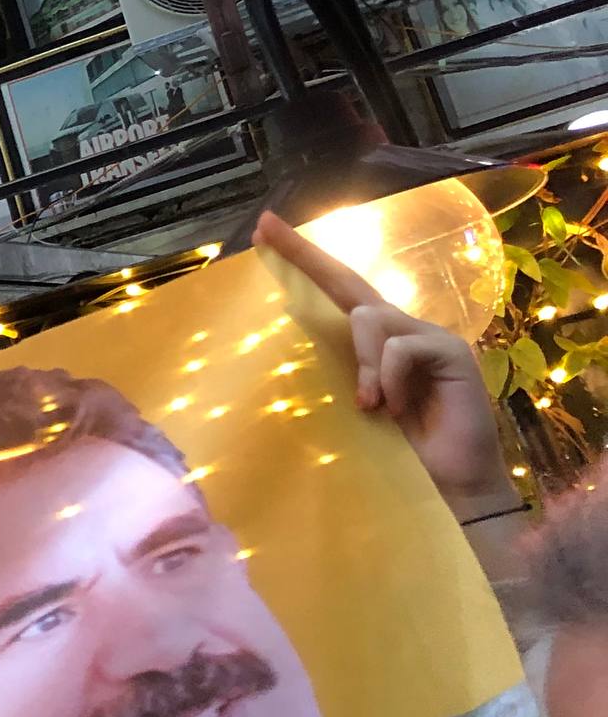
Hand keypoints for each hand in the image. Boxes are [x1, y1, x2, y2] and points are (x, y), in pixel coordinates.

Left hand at [256, 210, 518, 516]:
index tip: (264, 230)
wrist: (447, 490)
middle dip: (305, 255)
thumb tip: (285, 349)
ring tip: (371, 406)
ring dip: (362, 364)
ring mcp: (428, 337)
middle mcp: (400, 330)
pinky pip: (401, 347)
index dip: (303, 262)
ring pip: (370, 318)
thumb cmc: (397, 454)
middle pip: (349, 283)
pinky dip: (389, 379)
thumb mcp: (352, 407)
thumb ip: (333, 373)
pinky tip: (398, 410)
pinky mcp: (452, 352)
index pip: (335, 293)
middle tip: (265, 226)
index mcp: (374, 343)